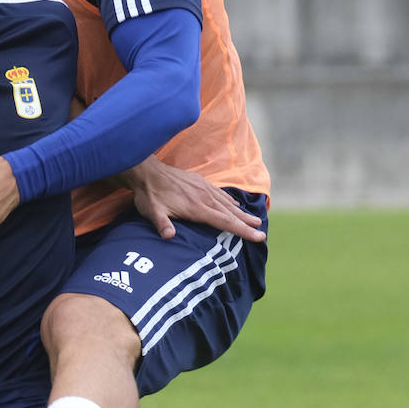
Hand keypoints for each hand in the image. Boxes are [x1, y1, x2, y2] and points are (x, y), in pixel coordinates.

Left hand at [123, 156, 264, 241]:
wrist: (147, 170)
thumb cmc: (149, 195)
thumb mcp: (151, 211)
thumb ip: (161, 224)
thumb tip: (168, 236)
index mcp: (197, 207)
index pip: (225, 221)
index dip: (242, 230)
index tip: (258, 236)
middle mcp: (204, 197)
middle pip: (230, 213)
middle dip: (246, 223)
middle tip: (262, 232)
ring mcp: (203, 188)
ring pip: (227, 202)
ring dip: (241, 212)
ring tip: (253, 220)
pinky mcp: (200, 182)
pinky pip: (219, 193)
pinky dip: (229, 200)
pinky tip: (234, 203)